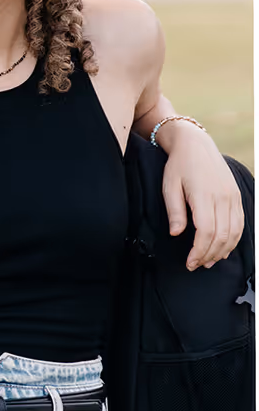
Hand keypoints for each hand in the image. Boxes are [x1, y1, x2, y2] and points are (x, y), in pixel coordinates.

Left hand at [160, 126, 244, 269]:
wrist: (196, 144)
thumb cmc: (178, 165)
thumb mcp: (169, 186)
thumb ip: (175, 211)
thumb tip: (176, 234)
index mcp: (204, 195)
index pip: (206, 232)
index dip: (199, 251)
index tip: (189, 263)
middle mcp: (223, 197)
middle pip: (222, 235)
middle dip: (209, 254)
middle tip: (196, 265)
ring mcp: (232, 196)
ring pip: (234, 232)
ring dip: (222, 250)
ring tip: (209, 261)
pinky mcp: (236, 196)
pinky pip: (240, 223)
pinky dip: (233, 239)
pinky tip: (223, 249)